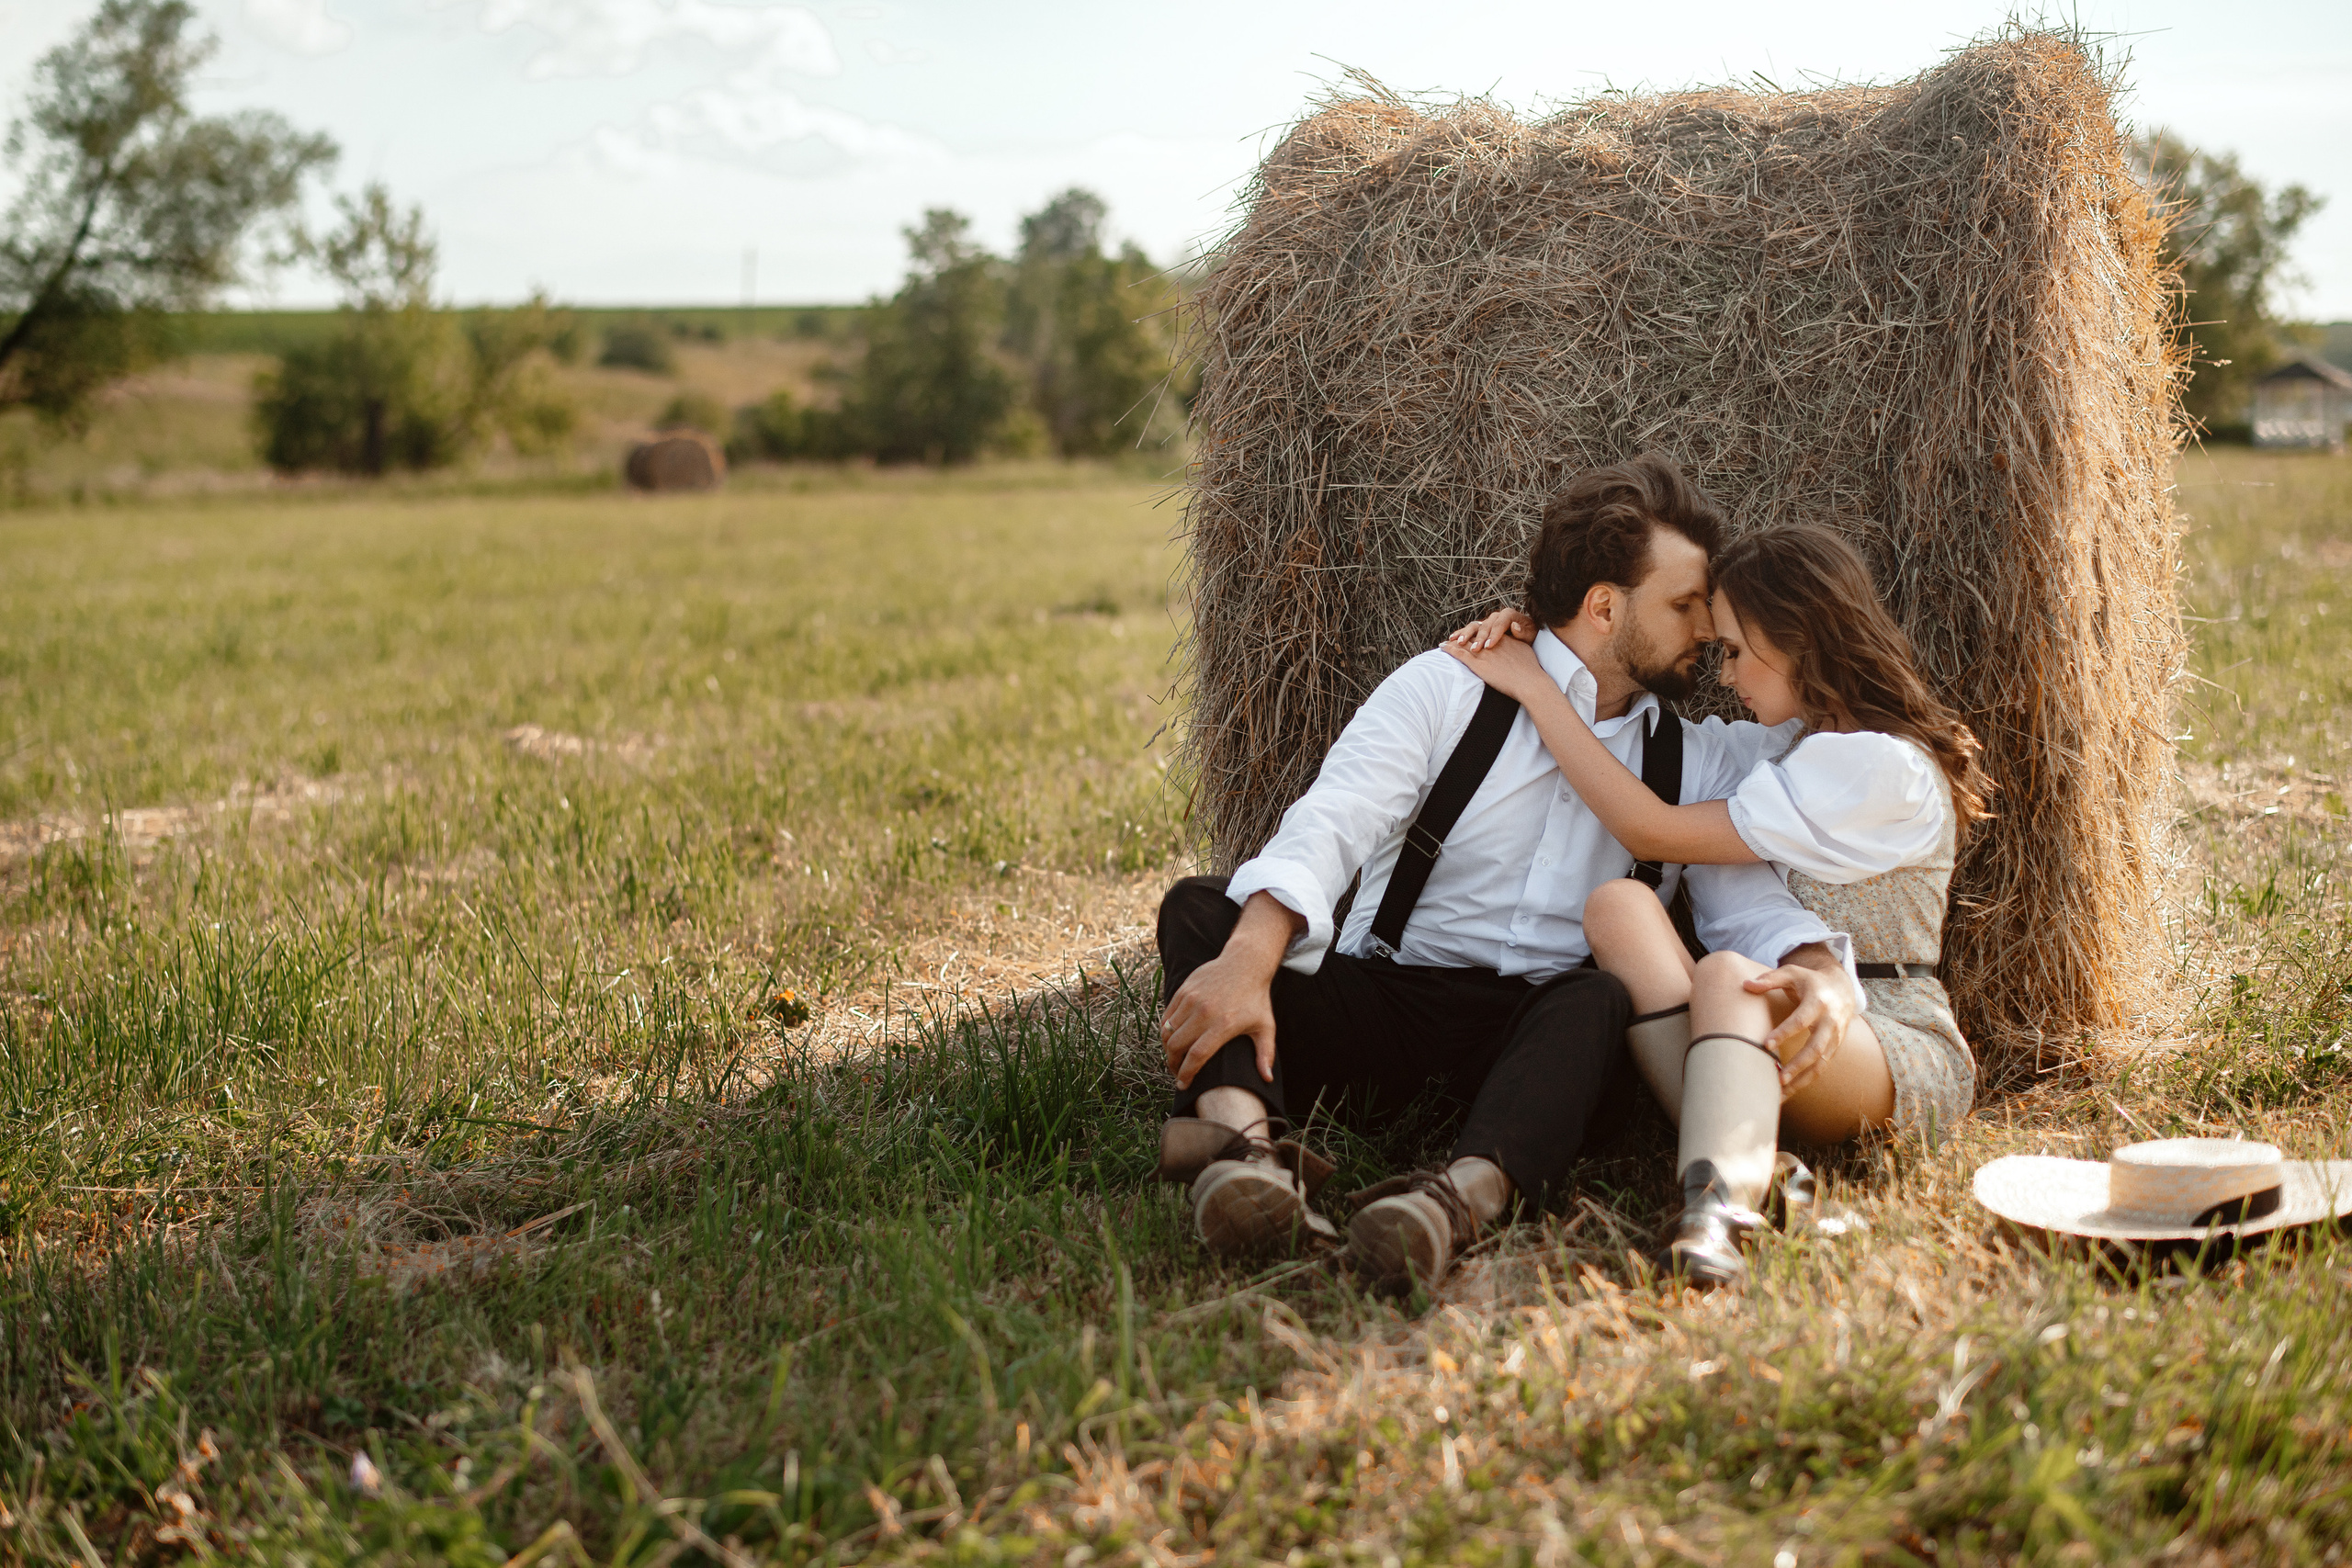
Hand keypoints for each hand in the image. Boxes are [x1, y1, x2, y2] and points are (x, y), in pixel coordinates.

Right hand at [1160, 949, 1277, 1087]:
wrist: (1245, 963)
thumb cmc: (1256, 998)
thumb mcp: (1266, 1026)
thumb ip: (1265, 1053)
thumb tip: (1267, 1078)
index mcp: (1223, 1024)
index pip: (1197, 1056)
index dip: (1186, 1073)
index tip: (1183, 1085)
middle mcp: (1204, 1012)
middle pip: (1176, 1046)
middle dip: (1173, 1063)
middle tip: (1177, 1071)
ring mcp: (1192, 1000)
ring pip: (1168, 1031)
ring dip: (1168, 1048)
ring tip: (1174, 1056)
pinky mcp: (1184, 990)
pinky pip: (1167, 1016)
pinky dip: (1166, 1030)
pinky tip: (1173, 1037)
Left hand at [1442, 632, 1550, 703]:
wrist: (1529, 682)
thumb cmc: (1530, 669)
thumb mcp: (1525, 648)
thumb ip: (1518, 639)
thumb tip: (1514, 628)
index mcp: (1502, 638)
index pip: (1486, 630)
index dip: (1477, 631)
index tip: (1472, 633)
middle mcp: (1491, 642)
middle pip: (1473, 633)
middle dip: (1463, 633)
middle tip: (1455, 635)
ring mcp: (1484, 653)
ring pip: (1464, 642)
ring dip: (1453, 640)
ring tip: (1446, 641)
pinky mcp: (1478, 664)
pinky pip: (1460, 654)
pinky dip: (1450, 649)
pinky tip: (1443, 647)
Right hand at [1447, 606, 1537, 651]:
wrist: (1526, 639)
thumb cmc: (1529, 638)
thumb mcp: (1530, 636)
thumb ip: (1523, 632)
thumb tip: (1514, 626)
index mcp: (1508, 615)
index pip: (1499, 624)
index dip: (1493, 635)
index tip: (1489, 646)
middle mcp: (1496, 616)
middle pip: (1485, 625)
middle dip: (1479, 637)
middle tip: (1475, 648)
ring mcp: (1487, 622)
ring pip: (1474, 625)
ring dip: (1466, 634)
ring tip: (1459, 642)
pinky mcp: (1481, 629)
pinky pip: (1470, 631)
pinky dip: (1461, 634)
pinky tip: (1453, 640)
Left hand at [1746, 960, 1857, 1096]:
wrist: (1842, 988)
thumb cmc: (1810, 981)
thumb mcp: (1792, 973)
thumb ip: (1770, 978)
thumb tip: (1745, 984)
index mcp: (1818, 1002)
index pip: (1800, 1020)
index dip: (1784, 1033)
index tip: (1766, 1044)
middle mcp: (1830, 1022)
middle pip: (1816, 1048)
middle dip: (1798, 1065)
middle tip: (1778, 1078)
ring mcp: (1835, 1037)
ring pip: (1821, 1064)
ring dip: (1802, 1080)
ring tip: (1781, 1094)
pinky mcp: (1835, 1048)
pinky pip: (1822, 1068)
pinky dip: (1806, 1081)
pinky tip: (1789, 1091)